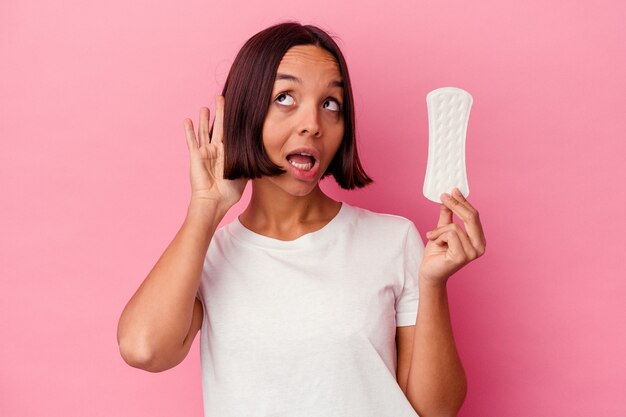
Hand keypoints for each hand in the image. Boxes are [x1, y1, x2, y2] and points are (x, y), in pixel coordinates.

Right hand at [183, 96, 246, 210]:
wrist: (214, 202)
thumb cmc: (229, 192)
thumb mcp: (244, 175)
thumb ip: (250, 163)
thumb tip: (263, 156)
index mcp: (228, 154)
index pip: (231, 133)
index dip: (233, 122)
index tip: (237, 108)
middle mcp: (216, 151)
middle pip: (219, 127)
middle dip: (220, 113)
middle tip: (221, 98)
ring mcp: (205, 153)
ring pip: (204, 131)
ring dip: (204, 119)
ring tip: (205, 107)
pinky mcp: (195, 157)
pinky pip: (191, 141)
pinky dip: (189, 131)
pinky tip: (187, 120)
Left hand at [419, 187, 485, 287]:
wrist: (429, 272)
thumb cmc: (437, 253)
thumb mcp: (442, 230)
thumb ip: (448, 215)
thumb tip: (449, 198)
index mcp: (479, 239)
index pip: (474, 216)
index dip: (464, 202)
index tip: (453, 190)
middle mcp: (480, 247)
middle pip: (471, 218)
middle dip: (456, 205)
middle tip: (443, 196)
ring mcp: (473, 253)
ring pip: (455, 227)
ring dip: (439, 230)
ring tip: (433, 237)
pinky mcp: (462, 257)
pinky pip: (449, 235)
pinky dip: (438, 236)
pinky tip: (435, 244)